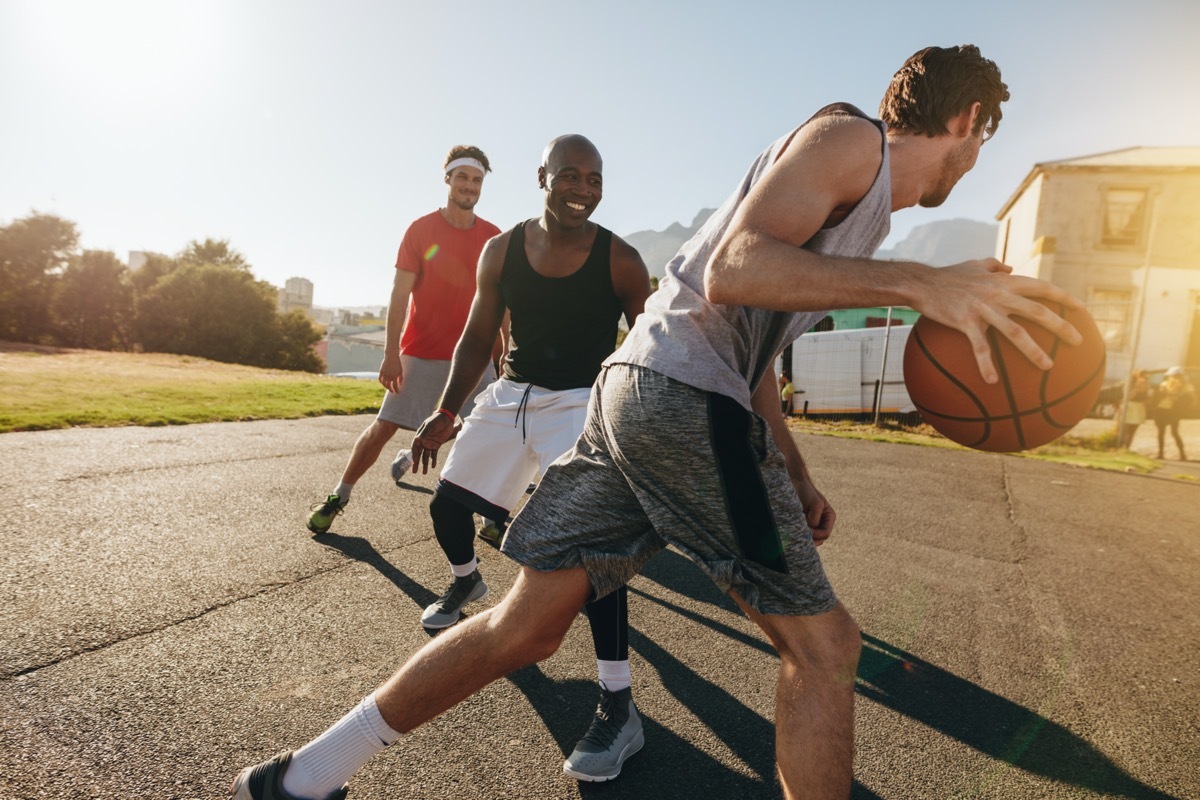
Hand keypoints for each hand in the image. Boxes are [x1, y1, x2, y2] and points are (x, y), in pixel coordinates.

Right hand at [378, 354, 403, 393]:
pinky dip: (382, 382)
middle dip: (391, 389)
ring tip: (388, 388)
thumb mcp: (400, 371)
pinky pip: (380, 379)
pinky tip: (384, 383)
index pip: (395, 386)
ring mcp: (384, 374)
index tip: (397, 392)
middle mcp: (388, 376)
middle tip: (392, 391)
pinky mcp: (381, 372)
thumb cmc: (397, 364)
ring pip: (384, 383)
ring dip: (386, 387)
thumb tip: (400, 384)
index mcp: (394, 376)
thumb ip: (400, 378)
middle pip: (389, 386)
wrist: (391, 357)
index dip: (396, 390)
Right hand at [410, 412, 456, 473]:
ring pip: (426, 456)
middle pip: (419, 454)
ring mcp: (430, 444)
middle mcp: (423, 441)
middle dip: (416, 463)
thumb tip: (417, 440)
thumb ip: (424, 433)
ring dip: (425, 464)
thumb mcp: (430, 425)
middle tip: (415, 471)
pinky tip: (432, 466)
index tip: (415, 462)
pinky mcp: (436, 445)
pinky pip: (434, 454)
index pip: (415, 448)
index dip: (414, 455)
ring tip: (424, 472)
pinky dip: (433, 460)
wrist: (446, 418)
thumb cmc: (436, 420)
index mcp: (419, 436)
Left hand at [792, 475, 834, 545]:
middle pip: (819, 539)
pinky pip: (801, 534)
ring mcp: (812, 525)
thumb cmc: (806, 491)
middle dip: (809, 538)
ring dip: (803, 536)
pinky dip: (797, 533)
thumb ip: (815, 518)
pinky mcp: (802, 525)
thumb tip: (810, 531)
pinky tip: (791, 528)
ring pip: (810, 539)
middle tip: (798, 532)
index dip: (815, 534)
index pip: (825, 534)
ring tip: (794, 529)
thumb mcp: (815, 504)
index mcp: (829, 517)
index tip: (805, 529)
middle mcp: (822, 523)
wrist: (794, 483)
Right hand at [915, 259, 1083, 383]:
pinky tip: (992, 381)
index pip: (1042, 287)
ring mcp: (984, 309)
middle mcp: (999, 294)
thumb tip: (1010, 268)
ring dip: (1034, 350)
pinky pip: (980, 347)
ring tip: (1048, 367)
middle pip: (1038, 311)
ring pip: (1015, 332)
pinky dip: (987, 364)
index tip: (1081, 309)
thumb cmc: (948, 275)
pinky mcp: (966, 322)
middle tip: (1078, 342)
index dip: (1063, 298)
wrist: (922, 282)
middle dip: (1061, 326)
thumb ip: (995, 266)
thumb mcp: (975, 264)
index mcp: (1004, 282)